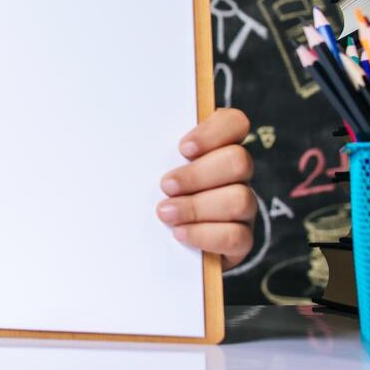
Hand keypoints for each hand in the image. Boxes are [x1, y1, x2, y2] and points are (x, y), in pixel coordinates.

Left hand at [156, 108, 256, 268]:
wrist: (169, 245)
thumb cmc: (158, 194)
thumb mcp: (154, 168)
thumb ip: (154, 154)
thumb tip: (125, 141)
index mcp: (219, 148)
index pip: (235, 123)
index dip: (213, 133)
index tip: (183, 148)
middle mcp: (238, 175)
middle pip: (239, 161)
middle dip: (198, 175)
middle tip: (166, 185)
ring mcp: (244, 207)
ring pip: (239, 199)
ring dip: (196, 206)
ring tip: (165, 212)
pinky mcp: (242, 239)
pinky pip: (236, 236)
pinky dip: (204, 234)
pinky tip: (179, 232)